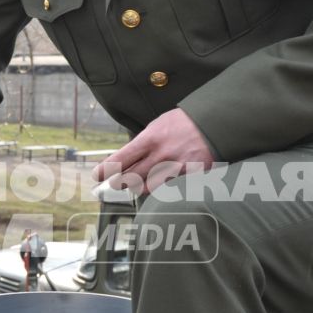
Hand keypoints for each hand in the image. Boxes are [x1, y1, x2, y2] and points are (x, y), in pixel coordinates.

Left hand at [93, 108, 216, 195]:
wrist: (214, 122)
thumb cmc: (184, 123)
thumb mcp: (159, 125)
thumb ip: (144, 143)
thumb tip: (126, 159)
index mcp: (150, 138)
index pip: (120, 159)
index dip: (105, 170)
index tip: (97, 175)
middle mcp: (161, 154)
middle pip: (130, 177)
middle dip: (117, 183)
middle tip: (112, 184)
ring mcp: (175, 167)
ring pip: (147, 188)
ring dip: (137, 188)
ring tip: (133, 186)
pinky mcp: (189, 177)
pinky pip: (169, 189)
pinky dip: (160, 189)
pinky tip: (158, 185)